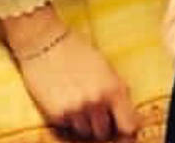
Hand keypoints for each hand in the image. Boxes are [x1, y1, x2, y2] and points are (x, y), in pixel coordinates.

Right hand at [3, 9, 136, 139]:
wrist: (45, 42)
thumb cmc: (77, 50)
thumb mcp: (106, 68)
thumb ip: (116, 92)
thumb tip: (123, 113)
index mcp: (114, 89)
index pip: (129, 125)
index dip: (126, 126)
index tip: (123, 124)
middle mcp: (97, 103)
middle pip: (104, 132)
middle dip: (102, 123)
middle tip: (96, 110)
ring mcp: (76, 111)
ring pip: (85, 132)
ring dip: (84, 122)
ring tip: (78, 102)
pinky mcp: (57, 115)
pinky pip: (68, 126)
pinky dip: (68, 118)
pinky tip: (64, 99)